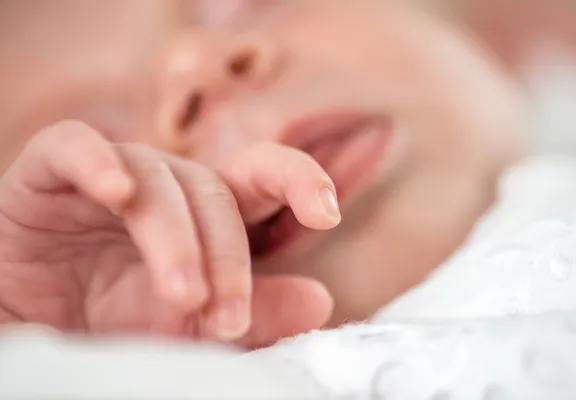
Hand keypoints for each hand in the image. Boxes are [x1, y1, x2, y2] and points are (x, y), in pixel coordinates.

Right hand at [0, 121, 339, 347]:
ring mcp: (108, 177)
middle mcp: (165, 187)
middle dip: (227, 252)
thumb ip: (254, 313)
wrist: (30, 325)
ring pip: (156, 178)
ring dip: (174, 236)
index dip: (297, 180)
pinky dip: (95, 162)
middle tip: (226, 315)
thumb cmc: (114, 324)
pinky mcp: (47, 175)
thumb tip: (320, 300)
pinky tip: (116, 190)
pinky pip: (72, 147)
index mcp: (205, 214)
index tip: (326, 212)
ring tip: (183, 294)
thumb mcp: (191, 326)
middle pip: (214, 189)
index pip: (261, 177)